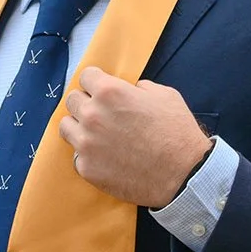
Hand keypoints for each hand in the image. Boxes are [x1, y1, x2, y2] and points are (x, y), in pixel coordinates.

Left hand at [59, 68, 213, 206]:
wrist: (183, 175)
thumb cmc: (177, 133)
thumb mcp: (163, 95)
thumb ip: (138, 89)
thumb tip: (128, 91)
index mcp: (110, 92)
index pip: (86, 76)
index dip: (96, 82)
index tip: (101, 90)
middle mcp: (92, 115)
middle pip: (72, 100)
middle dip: (86, 103)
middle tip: (102, 114)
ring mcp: (86, 144)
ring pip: (66, 127)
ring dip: (79, 127)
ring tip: (97, 135)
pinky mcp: (87, 168)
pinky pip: (77, 155)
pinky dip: (89, 155)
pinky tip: (106, 157)